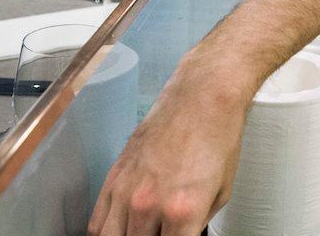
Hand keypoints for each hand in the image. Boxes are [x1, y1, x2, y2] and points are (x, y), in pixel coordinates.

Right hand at [87, 73, 247, 235]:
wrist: (202, 98)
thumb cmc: (218, 136)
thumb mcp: (222, 192)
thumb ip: (198, 223)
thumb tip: (184, 234)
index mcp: (182, 210)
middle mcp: (147, 204)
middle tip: (163, 232)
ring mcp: (125, 191)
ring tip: (142, 233)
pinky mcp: (113, 178)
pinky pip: (97, 222)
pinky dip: (106, 233)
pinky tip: (120, 231)